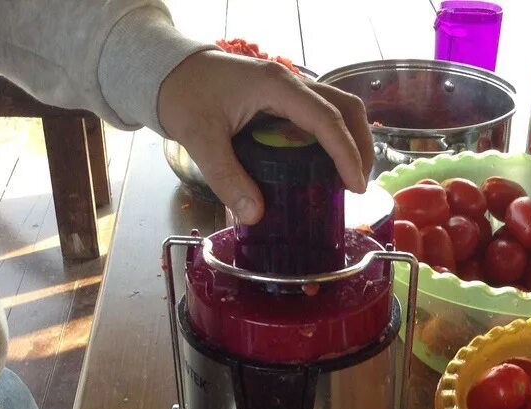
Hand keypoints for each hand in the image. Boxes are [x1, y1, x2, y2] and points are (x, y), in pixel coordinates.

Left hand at [157, 50, 374, 223]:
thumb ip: (226, 177)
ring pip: (338, 107)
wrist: (169, 72)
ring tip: (349, 176)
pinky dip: (334, 136)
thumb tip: (256, 214)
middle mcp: (291, 83)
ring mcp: (289, 88)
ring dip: (352, 139)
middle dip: (361, 145)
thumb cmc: (184, 96)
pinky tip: (326, 165)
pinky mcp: (283, 99)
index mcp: (277, 87)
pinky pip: (321, 113)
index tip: (355, 186)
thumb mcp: (200, 138)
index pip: (326, 119)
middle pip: (345, 108)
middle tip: (358, 185)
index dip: (346, 153)